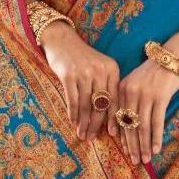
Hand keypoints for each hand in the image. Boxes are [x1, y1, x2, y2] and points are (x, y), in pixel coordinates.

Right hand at [39, 22, 120, 141]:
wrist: (62, 40)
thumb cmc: (82, 58)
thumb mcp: (99, 68)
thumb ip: (106, 86)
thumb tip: (108, 117)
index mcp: (112, 70)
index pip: (115, 99)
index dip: (114, 119)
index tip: (114, 135)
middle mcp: (100, 71)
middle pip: (101, 105)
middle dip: (96, 125)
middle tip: (92, 138)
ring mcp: (84, 73)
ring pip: (86, 105)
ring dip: (83, 123)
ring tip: (82, 134)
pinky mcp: (68, 75)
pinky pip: (72, 100)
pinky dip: (73, 114)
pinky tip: (73, 123)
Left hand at [114, 56, 178, 165]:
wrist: (176, 54)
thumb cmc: (158, 71)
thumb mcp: (139, 81)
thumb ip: (130, 98)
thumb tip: (127, 124)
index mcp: (122, 87)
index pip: (119, 117)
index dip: (122, 136)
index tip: (124, 151)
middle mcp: (131, 91)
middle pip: (129, 124)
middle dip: (131, 145)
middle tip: (134, 160)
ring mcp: (145, 94)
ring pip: (142, 126)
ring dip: (144, 145)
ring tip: (145, 159)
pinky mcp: (160, 96)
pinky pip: (156, 122)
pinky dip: (156, 138)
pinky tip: (156, 149)